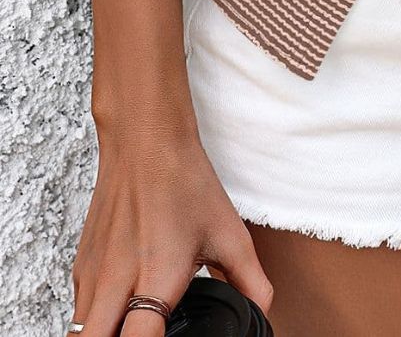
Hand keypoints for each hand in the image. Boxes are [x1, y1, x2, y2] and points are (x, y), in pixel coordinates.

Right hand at [69, 123, 272, 335]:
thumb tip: (262, 313)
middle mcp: (116, 282)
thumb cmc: (185, 183)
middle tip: (148, 335)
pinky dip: (96, 322)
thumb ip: (251, 283)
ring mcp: (92, 276)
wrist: (145, 141)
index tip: (170, 336)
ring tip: (135, 328)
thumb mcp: (230, 235)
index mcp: (156, 277)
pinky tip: (121, 312)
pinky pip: (80, 312)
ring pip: (81, 333)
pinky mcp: (80, 267)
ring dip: (106, 336)